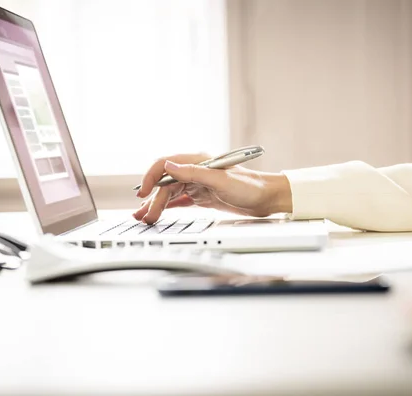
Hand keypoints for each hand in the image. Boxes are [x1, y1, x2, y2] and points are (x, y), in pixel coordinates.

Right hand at [133, 153, 292, 223]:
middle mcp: (196, 171)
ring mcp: (199, 183)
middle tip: (146, 216)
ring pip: (171, 193)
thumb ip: (193, 172)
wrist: (268, 198)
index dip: (151, 177)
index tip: (143, 192)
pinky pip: (181, 199)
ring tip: (147, 217)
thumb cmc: (250, 186)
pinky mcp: (204, 195)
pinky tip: (160, 212)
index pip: (166, 165)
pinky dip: (169, 206)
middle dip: (153, 199)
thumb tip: (169, 167)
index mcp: (198, 161)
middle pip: (166, 183)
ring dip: (158, 204)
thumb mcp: (220, 179)